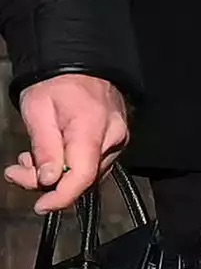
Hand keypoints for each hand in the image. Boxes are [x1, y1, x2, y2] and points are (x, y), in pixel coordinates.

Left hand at [8, 75, 129, 212]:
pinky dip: (67, 166)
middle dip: (46, 182)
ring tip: (28, 159)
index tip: (40, 206)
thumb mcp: (38, 111)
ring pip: (85, 173)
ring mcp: (117, 140)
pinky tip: (48, 156)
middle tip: (15, 172)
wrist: (78, 62)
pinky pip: (90, 163)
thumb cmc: (55, 82)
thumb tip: (48, 180)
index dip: (60, 197)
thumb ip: (45, 148)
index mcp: (92, 128)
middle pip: (82, 177)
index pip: (82, 176)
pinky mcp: (114, 141)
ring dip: (54, 174)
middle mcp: (112, 137)